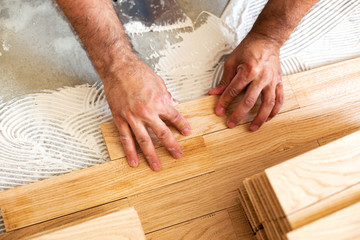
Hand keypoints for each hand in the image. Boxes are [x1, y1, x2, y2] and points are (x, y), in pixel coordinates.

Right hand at [103, 55, 190, 170]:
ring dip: (151, 155)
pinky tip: (133, 161)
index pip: (175, 117)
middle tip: (178, 155)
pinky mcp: (120, 119)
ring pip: (144, 141)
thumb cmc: (138, 72)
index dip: (182, 125)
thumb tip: (173, 103)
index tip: (187, 132)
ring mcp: (133, 117)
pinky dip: (130, 151)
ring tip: (156, 166)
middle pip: (162, 133)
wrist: (118, 67)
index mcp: (160, 102)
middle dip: (172, 146)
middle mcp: (148, 112)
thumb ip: (166, 96)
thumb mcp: (159, 82)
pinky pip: (126, 138)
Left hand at [209, 32, 283, 130]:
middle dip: (239, 114)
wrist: (267, 39)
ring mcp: (272, 80)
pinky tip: (267, 119)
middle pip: (250, 100)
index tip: (218, 111)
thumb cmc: (249, 48)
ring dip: (260, 118)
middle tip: (231, 124)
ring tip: (252, 128)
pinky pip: (279, 99)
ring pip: (268, 104)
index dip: (224, 102)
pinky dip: (274, 111)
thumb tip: (214, 93)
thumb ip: (225, 79)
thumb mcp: (232, 61)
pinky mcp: (279, 82)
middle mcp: (262, 76)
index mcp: (249, 70)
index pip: (234, 90)